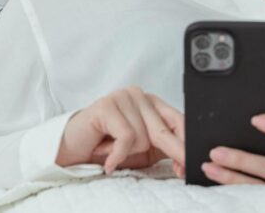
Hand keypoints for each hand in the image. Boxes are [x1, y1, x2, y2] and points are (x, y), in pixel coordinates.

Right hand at [56, 85, 185, 176]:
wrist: (73, 149)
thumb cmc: (108, 147)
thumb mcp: (143, 149)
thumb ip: (163, 149)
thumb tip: (185, 162)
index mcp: (151, 102)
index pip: (177, 119)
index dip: (184, 142)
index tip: (191, 162)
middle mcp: (138, 95)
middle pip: (163, 128)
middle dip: (174, 151)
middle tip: (182, 169)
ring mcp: (122, 97)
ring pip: (142, 136)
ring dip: (128, 152)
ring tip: (112, 150)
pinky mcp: (106, 105)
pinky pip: (126, 137)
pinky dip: (117, 154)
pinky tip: (109, 161)